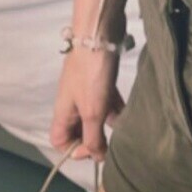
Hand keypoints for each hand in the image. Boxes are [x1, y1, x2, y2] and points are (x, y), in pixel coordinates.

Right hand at [50, 46, 126, 163]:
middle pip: (79, 130)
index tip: (94, 149)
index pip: (59, 141)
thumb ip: (93, 137)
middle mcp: (73, 103)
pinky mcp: (101, 80)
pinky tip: (132, 111)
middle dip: (94, 139)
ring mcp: (87, 91)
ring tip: (125, 129)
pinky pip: (108, 101)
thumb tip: (96, 157)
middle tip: (112, 143)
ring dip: (109, 124)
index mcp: (64, 113)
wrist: (100, 34)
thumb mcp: (92, 112)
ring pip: (96, 116)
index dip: (74, 150)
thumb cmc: (92, 75)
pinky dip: (117, 108)